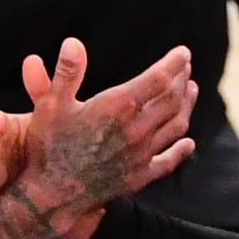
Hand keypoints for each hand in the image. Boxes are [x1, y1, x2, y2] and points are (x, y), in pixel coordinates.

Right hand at [0, 38, 197, 238]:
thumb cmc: (47, 147)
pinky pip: (169, 161)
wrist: (50, 196)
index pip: (159, 79)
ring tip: (190, 91)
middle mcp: (135, 130)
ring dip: (187, 106)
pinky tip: (189, 142)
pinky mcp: (139, 177)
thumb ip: (67, 73)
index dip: (175, 63)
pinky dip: (182, 150)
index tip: (183, 52)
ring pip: (176, 126)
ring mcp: (140, 155)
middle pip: (173, 100)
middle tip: (185, 68)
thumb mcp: (50, 105)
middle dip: (182, 80)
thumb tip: (74, 42)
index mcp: (117, 107)